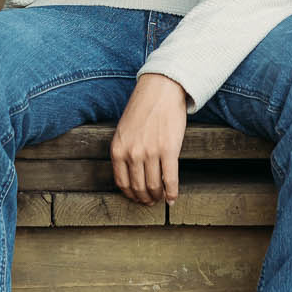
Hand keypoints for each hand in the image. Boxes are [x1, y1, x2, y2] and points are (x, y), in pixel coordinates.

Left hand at [111, 74, 187, 204]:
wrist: (161, 89)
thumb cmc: (143, 108)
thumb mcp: (124, 131)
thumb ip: (125, 151)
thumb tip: (132, 175)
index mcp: (118, 149)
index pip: (122, 183)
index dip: (131, 195)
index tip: (137, 198)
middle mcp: (132, 153)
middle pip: (138, 187)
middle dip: (145, 199)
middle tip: (151, 202)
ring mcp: (150, 152)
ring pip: (154, 186)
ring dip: (158, 197)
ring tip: (162, 198)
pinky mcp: (169, 150)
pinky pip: (170, 179)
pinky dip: (172, 192)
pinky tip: (173, 197)